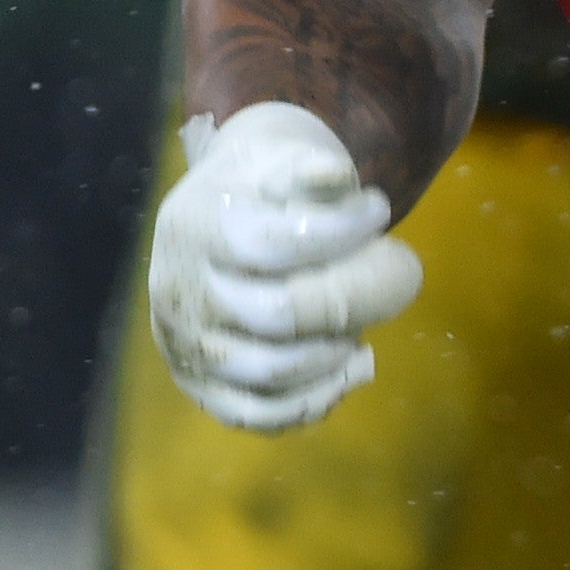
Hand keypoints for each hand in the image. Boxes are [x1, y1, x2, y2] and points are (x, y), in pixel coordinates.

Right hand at [145, 103, 424, 430]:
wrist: (221, 214)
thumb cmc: (266, 182)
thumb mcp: (285, 155)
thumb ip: (312, 168)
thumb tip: (331, 177)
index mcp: (195, 224)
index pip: (275, 244)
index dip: (342, 232)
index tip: (378, 211)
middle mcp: (179, 289)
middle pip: (280, 314)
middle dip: (354, 297)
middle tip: (389, 272)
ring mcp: (185, 343)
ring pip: (271, 371)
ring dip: (336, 353)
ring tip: (365, 325)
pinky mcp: (199, 385)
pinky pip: (257, 413)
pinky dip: (314, 400)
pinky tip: (352, 368)